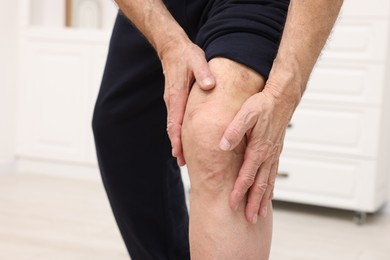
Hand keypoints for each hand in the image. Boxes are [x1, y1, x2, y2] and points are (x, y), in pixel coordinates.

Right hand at [160, 40, 215, 165]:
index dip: (177, 139)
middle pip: (172, 129)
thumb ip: (204, 73)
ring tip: (183, 157)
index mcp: (176, 96)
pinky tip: (184, 139)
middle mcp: (172, 102)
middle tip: (183, 163)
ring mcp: (172, 102)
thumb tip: (210, 86)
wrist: (173, 48)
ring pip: (173, 126)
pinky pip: (175, 119)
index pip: (174, 122)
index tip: (179, 153)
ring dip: (177, 141)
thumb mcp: (197, 61)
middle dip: (177, 146)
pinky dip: (178, 132)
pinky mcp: (175, 100)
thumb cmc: (186, 56)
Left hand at [219, 83, 296, 223]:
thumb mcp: (246, 113)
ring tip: (259, 214)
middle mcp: (267, 155)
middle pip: (260, 185)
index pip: (247, 175)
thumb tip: (223, 145)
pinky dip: (270, 188)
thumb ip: (235, 129)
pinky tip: (268, 195)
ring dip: (263, 200)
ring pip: (268, 182)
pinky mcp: (275, 152)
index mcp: (259, 148)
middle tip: (249, 219)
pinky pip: (273, 174)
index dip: (240, 191)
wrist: (283, 98)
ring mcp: (273, 155)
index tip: (233, 204)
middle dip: (254, 203)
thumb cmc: (263, 104)